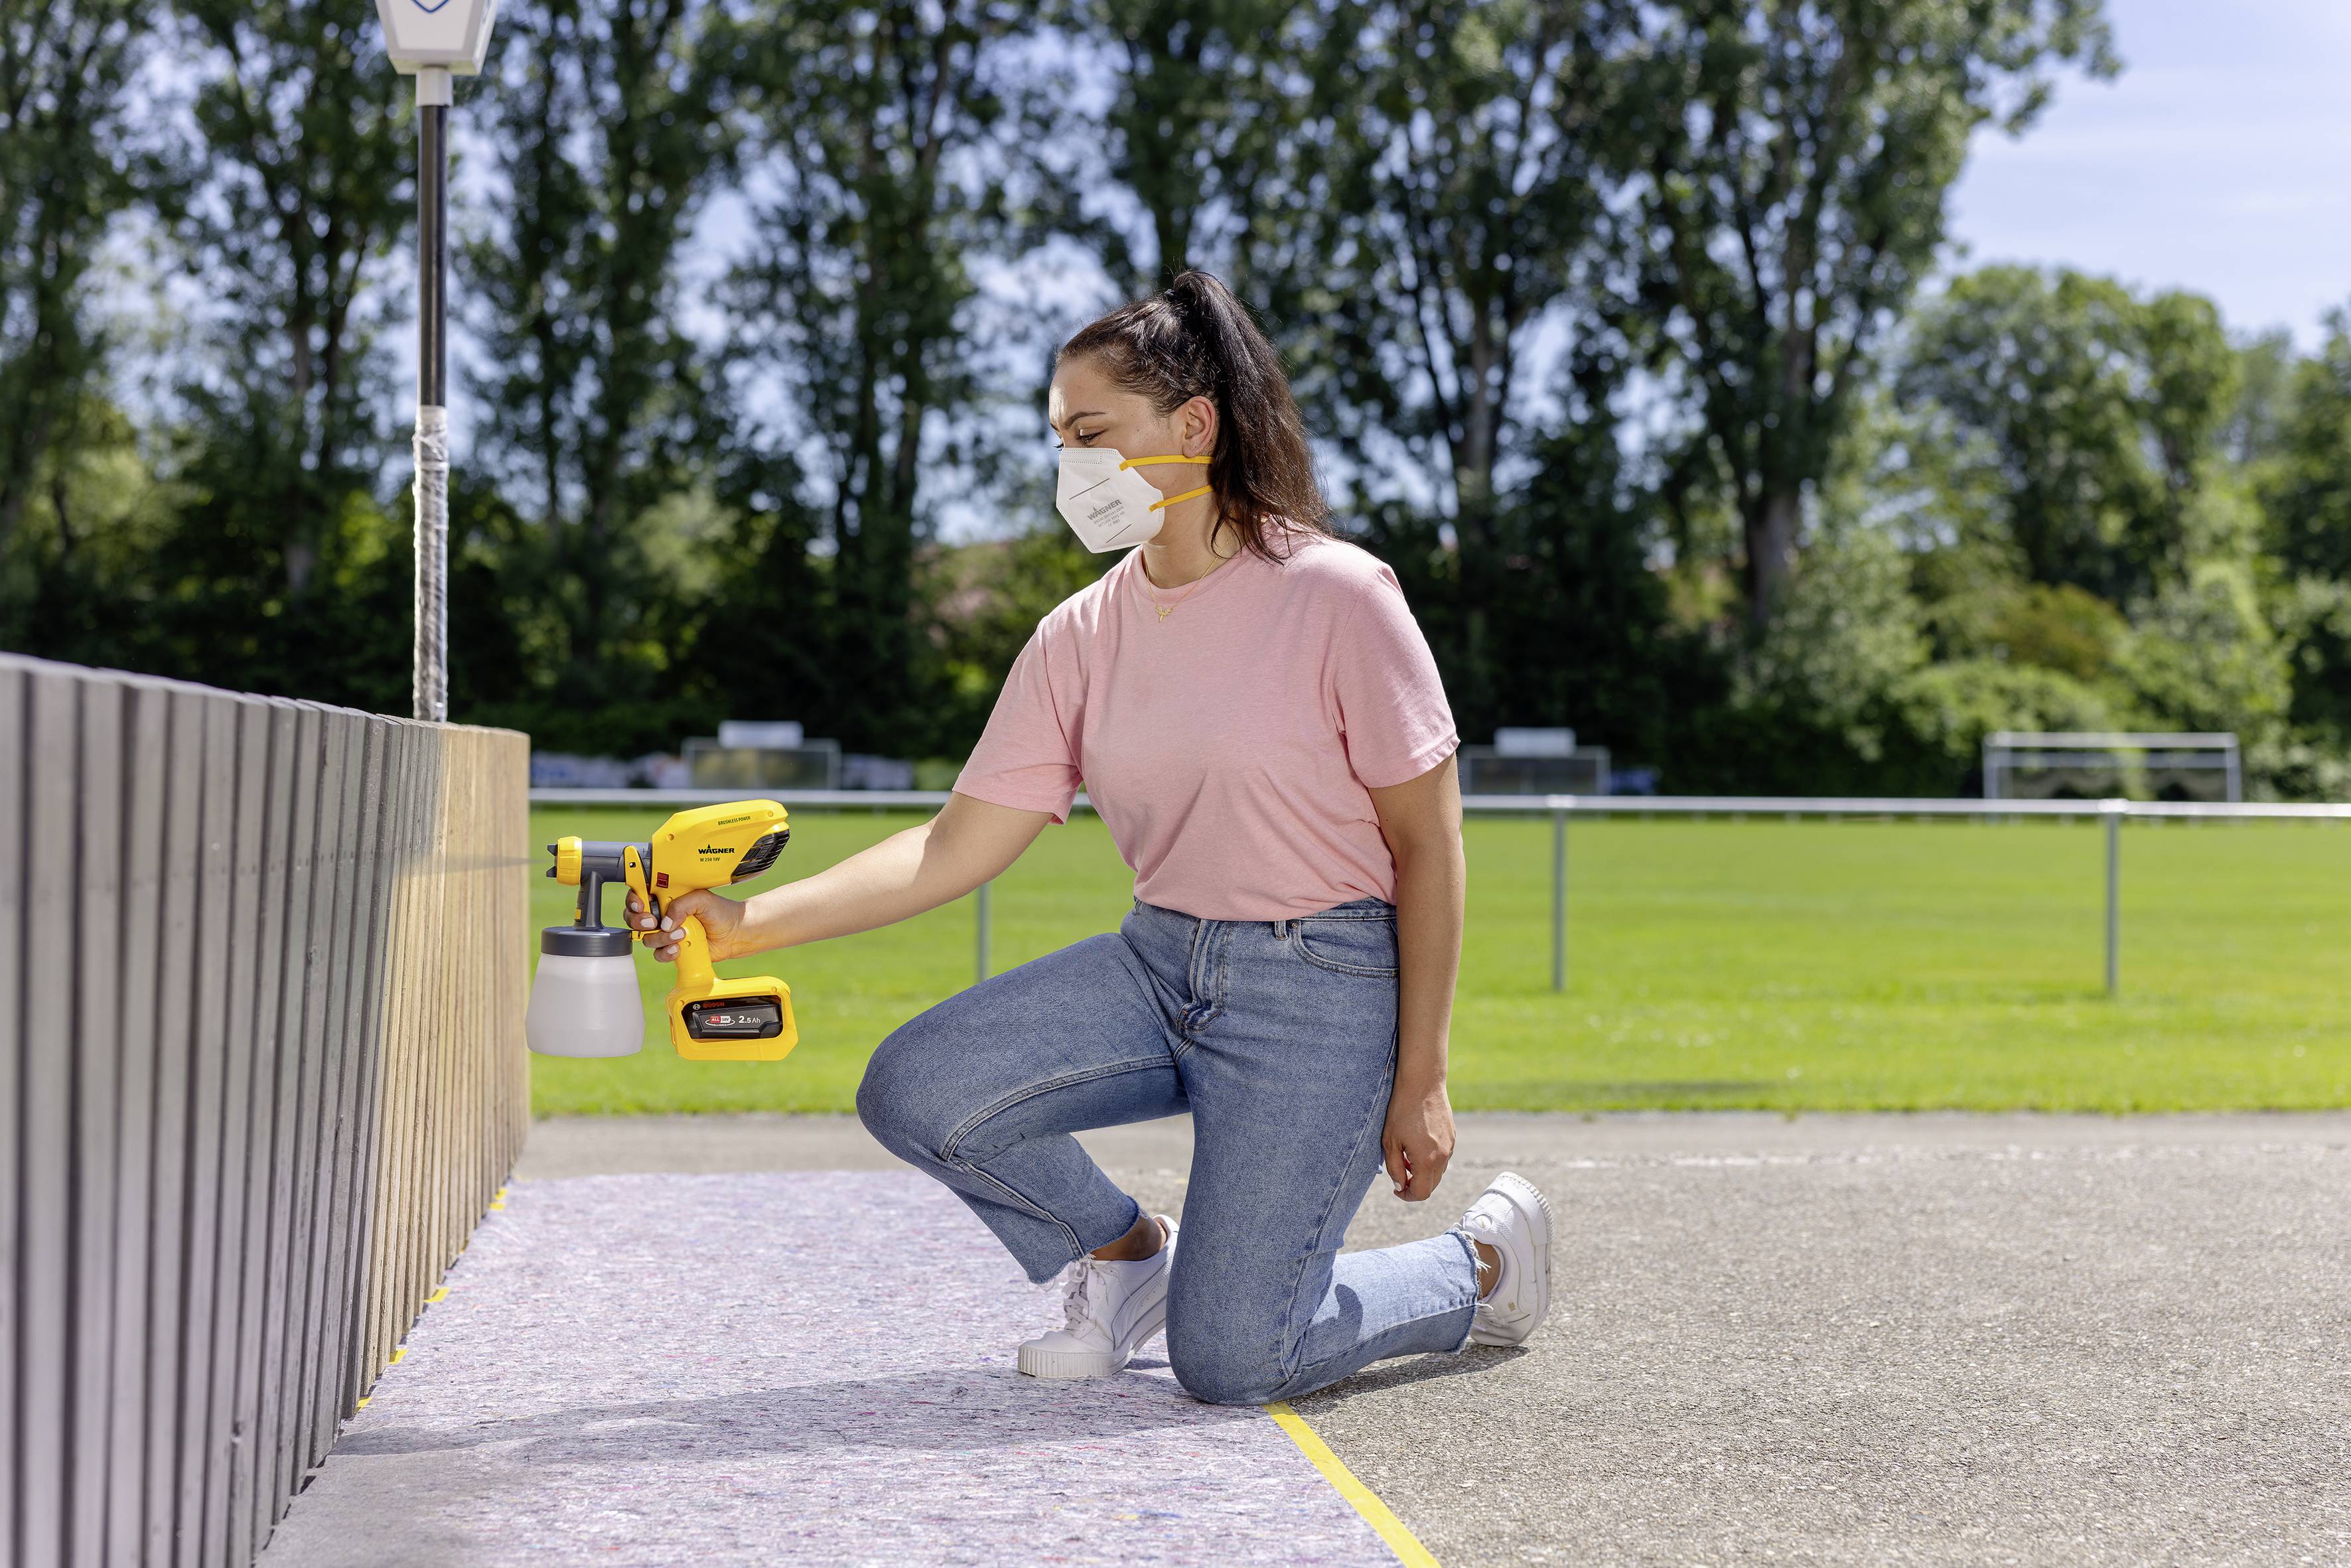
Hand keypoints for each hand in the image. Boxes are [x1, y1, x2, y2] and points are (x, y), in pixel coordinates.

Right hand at [623, 887, 750, 964]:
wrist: (735, 933)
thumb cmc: (721, 912)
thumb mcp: (703, 899)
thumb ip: (682, 905)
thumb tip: (666, 922)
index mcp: (667, 898)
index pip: (641, 895)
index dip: (634, 901)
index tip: (640, 906)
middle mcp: (663, 915)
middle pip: (635, 919)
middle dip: (640, 922)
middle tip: (653, 923)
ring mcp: (666, 933)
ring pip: (647, 938)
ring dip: (661, 938)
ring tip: (681, 934)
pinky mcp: (672, 949)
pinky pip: (658, 954)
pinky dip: (666, 952)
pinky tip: (679, 949)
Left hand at [1382, 1073, 1455, 1201]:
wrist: (1423, 1084)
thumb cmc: (1402, 1111)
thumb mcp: (1390, 1142)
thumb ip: (1395, 1168)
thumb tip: (1400, 1186)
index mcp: (1427, 1160)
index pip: (1422, 1193)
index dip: (1408, 1196)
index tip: (1397, 1189)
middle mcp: (1443, 1156)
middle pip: (1432, 1185)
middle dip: (1415, 1185)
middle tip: (1400, 1173)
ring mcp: (1450, 1146)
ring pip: (1438, 1171)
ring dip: (1423, 1172)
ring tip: (1407, 1156)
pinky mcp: (1453, 1136)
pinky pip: (1443, 1157)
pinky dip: (1431, 1160)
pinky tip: (1417, 1144)